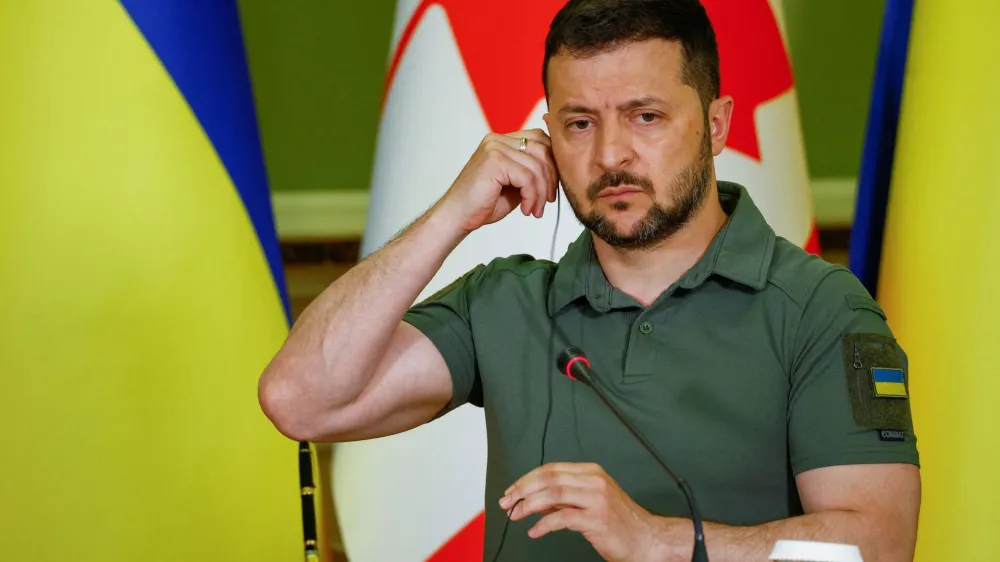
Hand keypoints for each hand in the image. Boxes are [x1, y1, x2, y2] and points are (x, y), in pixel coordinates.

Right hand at [439, 128, 558, 232]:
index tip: (551, 187)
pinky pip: (527, 177)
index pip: (540, 139)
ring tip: (534, 210)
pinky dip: (531, 196)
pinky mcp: (494, 161)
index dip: (552, 162)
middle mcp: (498, 139)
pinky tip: (525, 209)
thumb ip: (531, 172)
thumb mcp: (514, 184)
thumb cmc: (482, 203)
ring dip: (540, 193)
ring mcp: (495, 148)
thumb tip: (559, 171)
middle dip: (551, 178)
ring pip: (537, 166)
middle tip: (546, 201)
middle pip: (542, 150)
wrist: (457, 216)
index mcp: (502, 141)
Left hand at [499, 462, 664, 561]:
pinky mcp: (597, 519)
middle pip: (548, 478)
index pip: (551, 469)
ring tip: (516, 515)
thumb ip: (564, 499)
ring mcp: (597, 499)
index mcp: (592, 472)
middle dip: (522, 490)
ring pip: (553, 494)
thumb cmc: (620, 523)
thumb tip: (535, 500)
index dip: (526, 479)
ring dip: (528, 505)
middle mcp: (594, 481)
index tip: (512, 490)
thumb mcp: (591, 502)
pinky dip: (543, 525)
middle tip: (507, 502)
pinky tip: (534, 531)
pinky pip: (562, 518)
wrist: (647, 540)